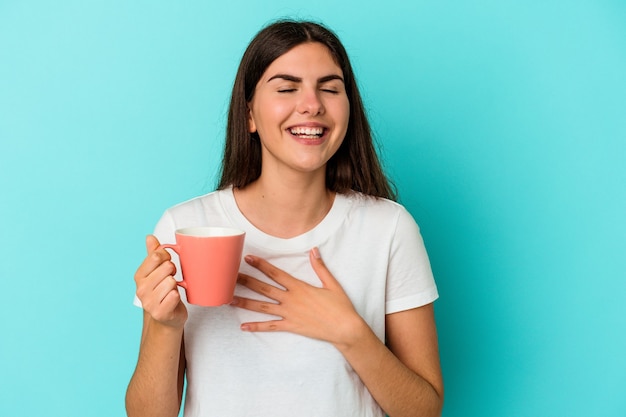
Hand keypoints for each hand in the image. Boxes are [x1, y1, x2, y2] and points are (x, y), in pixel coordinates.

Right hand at [134, 235, 187, 328]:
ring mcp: (149, 302)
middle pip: (166, 267)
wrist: (167, 317)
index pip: (156, 256)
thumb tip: (149, 237)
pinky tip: (173, 300)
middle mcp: (141, 289)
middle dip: (173, 272)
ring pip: (171, 281)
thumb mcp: (157, 271)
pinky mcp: (160, 312)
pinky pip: (174, 295)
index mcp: (139, 276)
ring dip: (176, 285)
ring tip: (172, 291)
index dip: (167, 257)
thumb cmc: (163, 291)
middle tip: (171, 280)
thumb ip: (154, 253)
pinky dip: (177, 296)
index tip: (168, 264)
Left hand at [231, 247, 366, 346]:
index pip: (276, 274)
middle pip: (264, 289)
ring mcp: (289, 314)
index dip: (261, 265)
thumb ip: (320, 267)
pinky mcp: (291, 327)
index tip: (248, 258)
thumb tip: (313, 250)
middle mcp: (291, 300)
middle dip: (246, 281)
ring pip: (262, 307)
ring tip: (229, 300)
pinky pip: (270, 326)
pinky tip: (243, 327)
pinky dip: (256, 327)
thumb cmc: (340, 306)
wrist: (345, 329)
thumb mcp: (332, 283)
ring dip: (245, 303)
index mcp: (300, 287)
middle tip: (230, 276)